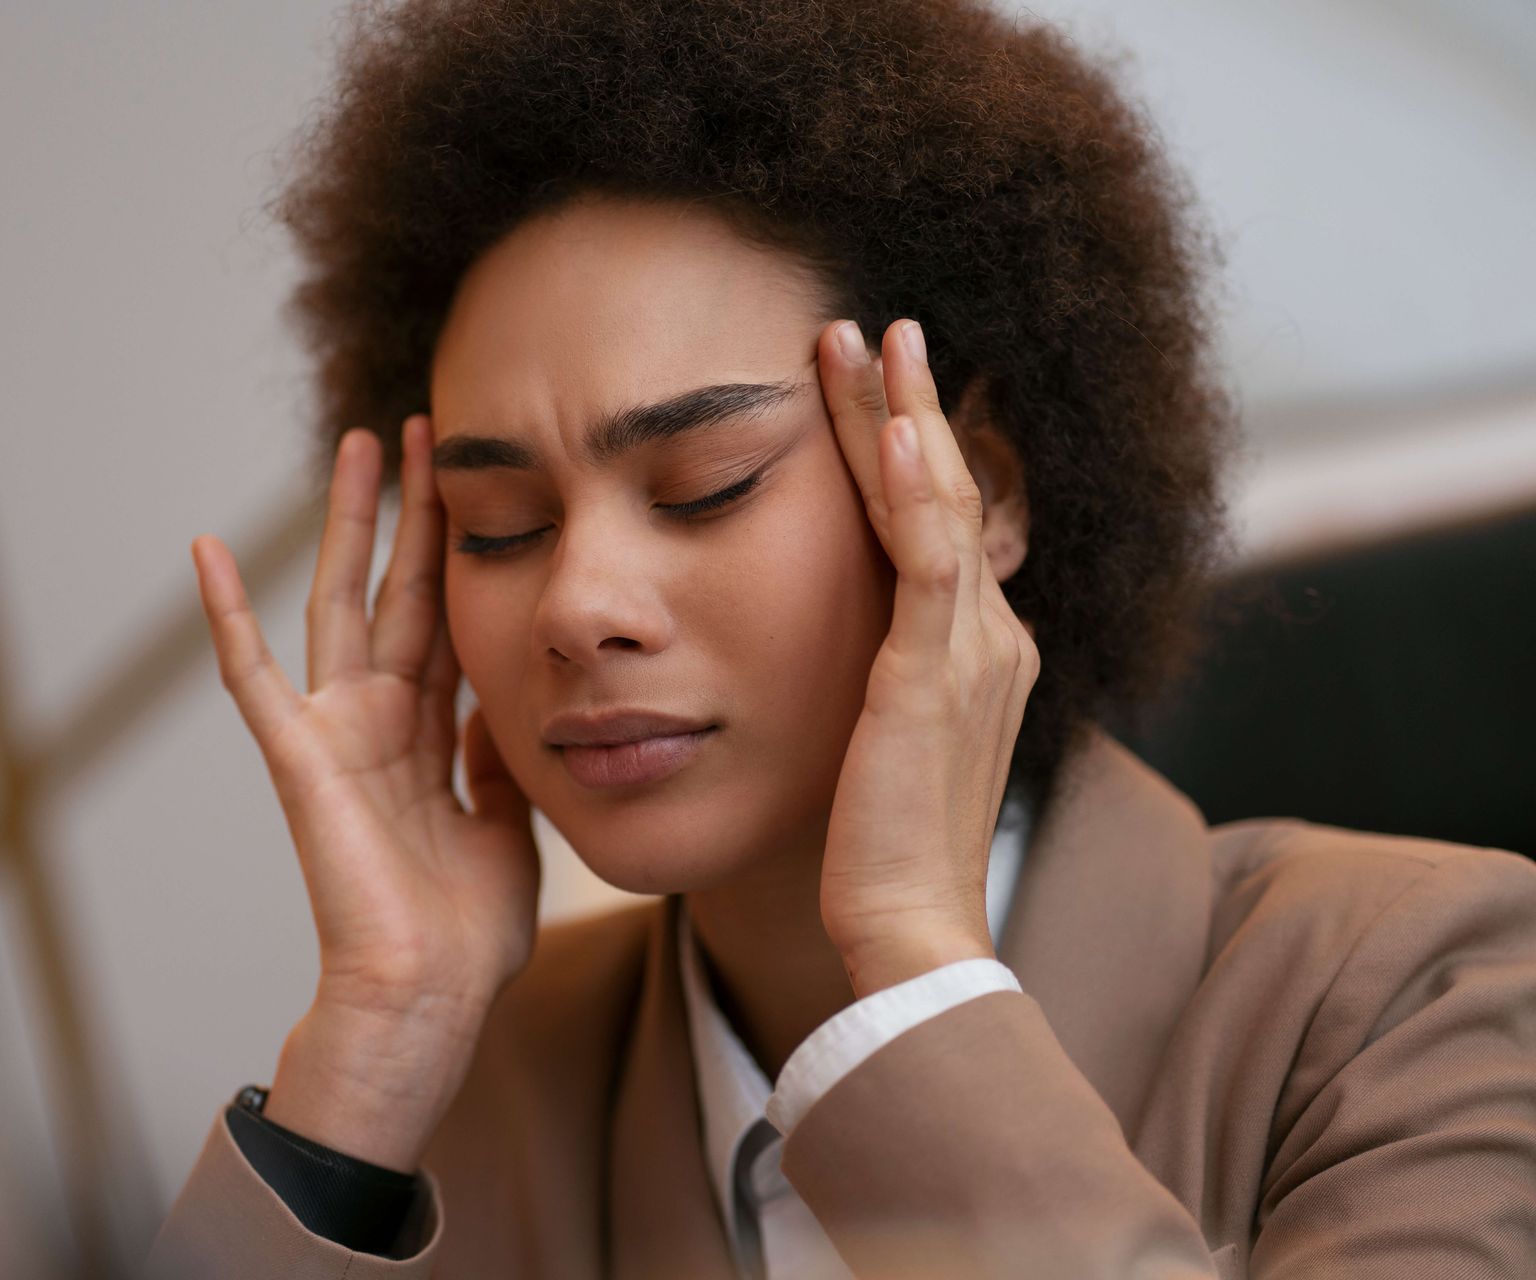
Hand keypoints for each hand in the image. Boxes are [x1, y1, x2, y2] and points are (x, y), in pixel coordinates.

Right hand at [191, 415, 541, 1165]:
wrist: (426, 997)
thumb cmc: (463, 933)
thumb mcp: (508, 824)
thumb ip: (498, 755)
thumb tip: (501, 699)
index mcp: (431, 735)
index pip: (448, 620)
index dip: (464, 552)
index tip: (485, 483)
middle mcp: (381, 719)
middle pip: (399, 589)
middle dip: (416, 511)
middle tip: (426, 429)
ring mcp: (336, 732)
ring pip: (339, 604)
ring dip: (348, 525)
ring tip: (358, 445)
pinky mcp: (299, 757)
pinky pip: (253, 677)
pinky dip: (228, 616)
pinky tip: (207, 550)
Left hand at [812, 318, 1040, 993]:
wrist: (911, 926)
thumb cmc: (885, 845)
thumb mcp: (888, 739)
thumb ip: (887, 678)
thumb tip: (848, 646)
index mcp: (981, 647)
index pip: (936, 519)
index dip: (902, 446)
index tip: (865, 382)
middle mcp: (992, 633)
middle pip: (942, 489)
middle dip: (903, 401)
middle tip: (870, 325)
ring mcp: (974, 649)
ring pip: (935, 503)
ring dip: (900, 413)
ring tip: (870, 337)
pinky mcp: (934, 674)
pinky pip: (930, 560)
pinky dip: (914, 487)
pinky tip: (892, 422)